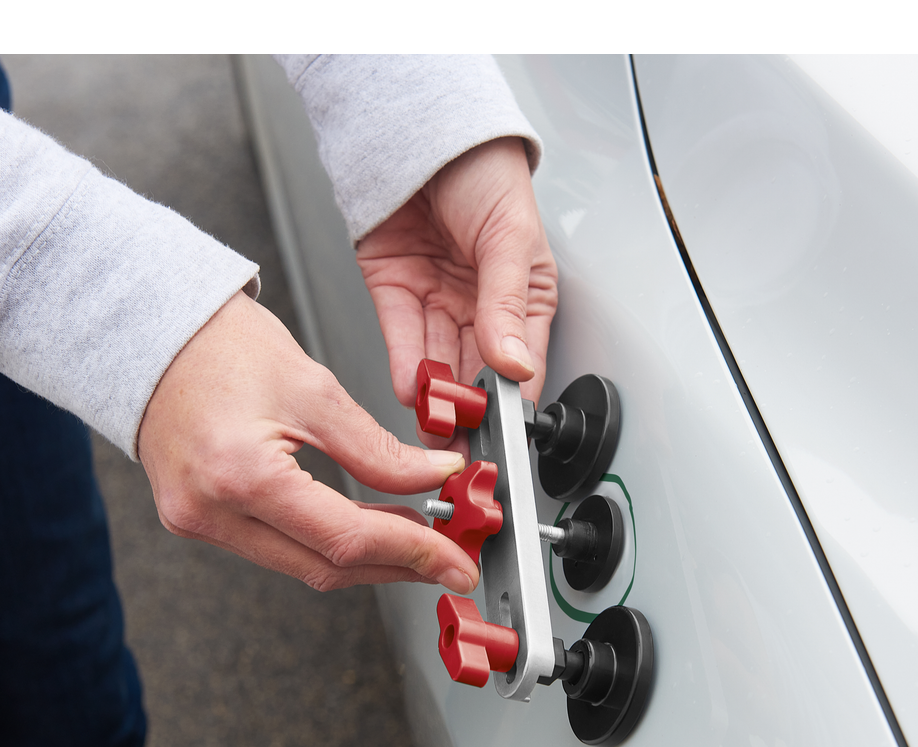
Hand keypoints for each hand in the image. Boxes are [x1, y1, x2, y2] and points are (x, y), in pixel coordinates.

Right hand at [137, 291, 478, 592]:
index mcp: (238, 475)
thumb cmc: (217, 344)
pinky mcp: (195, 519)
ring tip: (418, 540)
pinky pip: (275, 548)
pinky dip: (325, 543)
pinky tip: (366, 529)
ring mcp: (196, 522)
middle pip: (324, 567)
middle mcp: (209, 513)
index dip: (413, 553)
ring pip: (301, 564)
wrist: (149, 331)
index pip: (346, 538)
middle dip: (397, 565)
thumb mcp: (313, 386)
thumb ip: (377, 447)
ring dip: (365, 557)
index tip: (457, 562)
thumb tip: (434, 478)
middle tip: (450, 560)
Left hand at [357, 137, 558, 450]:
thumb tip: (515, 361)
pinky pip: (400, 338)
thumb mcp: (511, 237)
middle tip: (461, 444)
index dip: (510, 403)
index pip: (520, 364)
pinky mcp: (395, 291)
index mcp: (522, 296)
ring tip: (433, 426)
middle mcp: (480, 305)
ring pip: (436, 362)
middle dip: (466, 411)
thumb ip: (508, 304)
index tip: (502, 437)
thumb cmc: (485, 172)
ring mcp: (436, 300)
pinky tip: (411, 390)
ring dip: (434, 397)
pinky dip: (405, 366)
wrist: (423, 130)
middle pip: (474, 372)